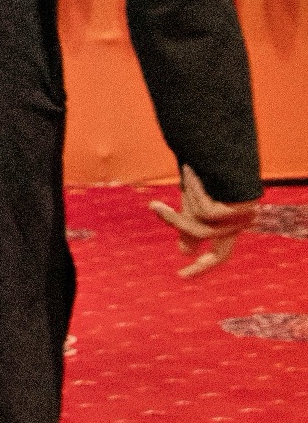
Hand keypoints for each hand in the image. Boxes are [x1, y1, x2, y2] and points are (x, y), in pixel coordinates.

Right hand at [152, 164, 258, 279]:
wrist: (215, 145)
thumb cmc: (204, 172)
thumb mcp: (191, 205)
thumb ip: (189, 228)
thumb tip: (185, 252)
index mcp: (232, 222)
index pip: (220, 253)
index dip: (202, 267)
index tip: (180, 277)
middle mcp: (242, 222)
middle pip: (220, 253)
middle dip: (200, 263)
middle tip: (181, 275)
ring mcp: (242, 216)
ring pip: (202, 230)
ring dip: (182, 209)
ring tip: (183, 178)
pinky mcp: (238, 209)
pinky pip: (204, 212)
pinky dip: (192, 192)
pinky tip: (193, 172)